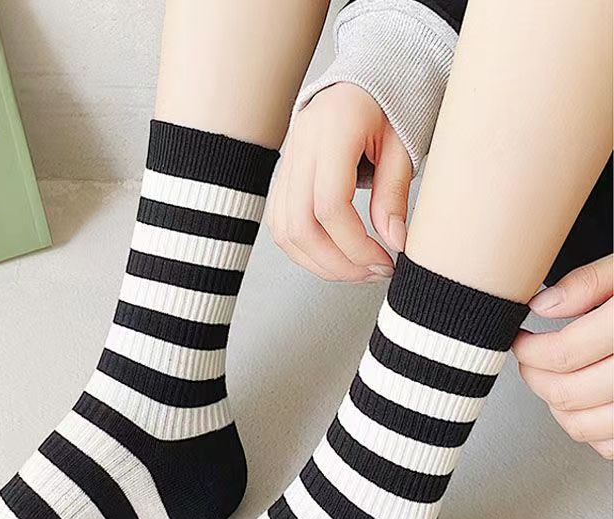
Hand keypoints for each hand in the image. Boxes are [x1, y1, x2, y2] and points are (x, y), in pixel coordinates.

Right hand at [266, 82, 411, 282]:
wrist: (366, 79)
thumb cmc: (390, 104)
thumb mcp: (404, 144)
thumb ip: (394, 193)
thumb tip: (393, 242)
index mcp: (333, 130)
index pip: (330, 205)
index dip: (357, 245)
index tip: (386, 260)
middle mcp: (301, 146)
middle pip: (301, 226)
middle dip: (337, 262)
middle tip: (372, 273)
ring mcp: (287, 162)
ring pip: (285, 231)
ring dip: (319, 262)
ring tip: (355, 270)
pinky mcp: (283, 177)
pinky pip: (281, 225)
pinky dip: (305, 250)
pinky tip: (333, 257)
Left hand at [512, 255, 613, 458]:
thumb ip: (588, 283)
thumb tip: (543, 305)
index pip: (562, 354)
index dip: (528, 349)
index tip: (521, 341)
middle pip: (566, 392)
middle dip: (535, 376)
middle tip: (530, 359)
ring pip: (582, 425)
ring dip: (556, 405)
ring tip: (553, 379)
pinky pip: (609, 445)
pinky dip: (590, 428)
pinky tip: (587, 401)